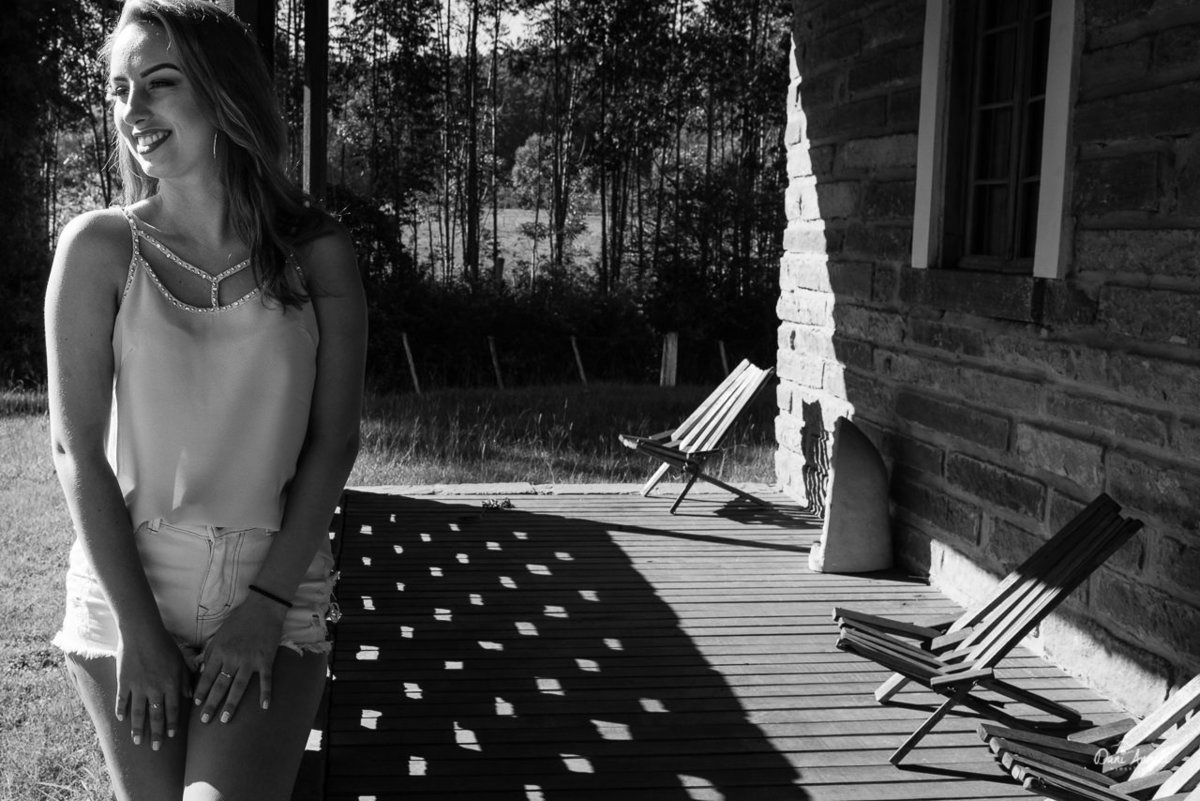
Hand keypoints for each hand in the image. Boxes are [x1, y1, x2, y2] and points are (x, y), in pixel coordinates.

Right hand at [114, 628, 191, 750]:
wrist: (142, 632)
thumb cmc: (164, 644)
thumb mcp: (180, 660)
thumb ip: (185, 679)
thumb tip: (189, 696)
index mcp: (171, 683)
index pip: (173, 709)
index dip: (173, 724)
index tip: (172, 736)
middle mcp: (155, 688)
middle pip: (156, 715)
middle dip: (157, 733)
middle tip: (156, 748)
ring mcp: (138, 686)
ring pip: (138, 713)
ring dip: (138, 729)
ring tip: (137, 741)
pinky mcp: (123, 681)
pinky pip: (121, 700)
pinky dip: (121, 710)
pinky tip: (121, 720)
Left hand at [192, 595, 286, 723]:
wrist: (263, 608)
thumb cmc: (239, 621)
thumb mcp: (220, 635)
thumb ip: (211, 653)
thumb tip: (203, 672)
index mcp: (220, 651)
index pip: (207, 676)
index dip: (201, 691)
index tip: (196, 705)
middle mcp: (233, 658)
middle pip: (220, 686)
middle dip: (211, 704)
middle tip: (205, 721)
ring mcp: (250, 661)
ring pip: (238, 687)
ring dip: (231, 704)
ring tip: (225, 719)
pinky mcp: (266, 660)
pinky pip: (265, 680)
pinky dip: (266, 693)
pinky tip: (264, 707)